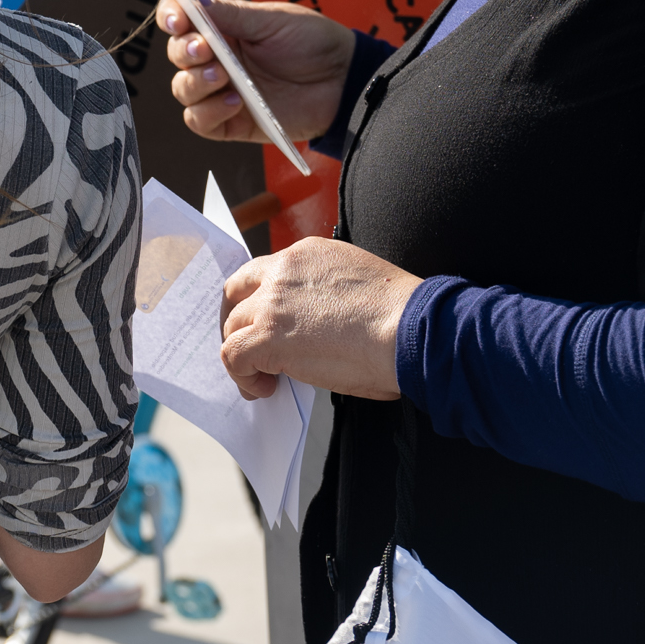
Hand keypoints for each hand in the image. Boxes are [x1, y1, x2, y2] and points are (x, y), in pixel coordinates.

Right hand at [156, 0, 357, 143]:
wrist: (345, 81)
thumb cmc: (314, 43)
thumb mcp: (274, 21)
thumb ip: (231, 14)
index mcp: (222, 27)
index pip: (180, 18)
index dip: (171, 16)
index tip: (178, 20)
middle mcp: (216, 58)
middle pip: (177, 54)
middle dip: (184, 51)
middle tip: (204, 48)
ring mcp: (221, 91)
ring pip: (183, 89)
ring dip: (196, 82)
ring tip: (224, 75)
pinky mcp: (232, 122)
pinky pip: (200, 121)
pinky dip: (209, 112)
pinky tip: (235, 101)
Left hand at [218, 236, 420, 400]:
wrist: (412, 329)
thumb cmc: (401, 317)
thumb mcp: (356, 284)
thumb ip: (324, 295)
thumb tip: (315, 328)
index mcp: (307, 255)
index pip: (265, 273)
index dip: (259, 301)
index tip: (265, 323)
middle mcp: (283, 271)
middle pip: (237, 294)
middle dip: (240, 323)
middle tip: (252, 349)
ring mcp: (272, 303)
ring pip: (232, 327)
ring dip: (243, 353)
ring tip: (264, 377)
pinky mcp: (268, 336)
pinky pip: (233, 356)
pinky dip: (243, 376)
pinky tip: (265, 388)